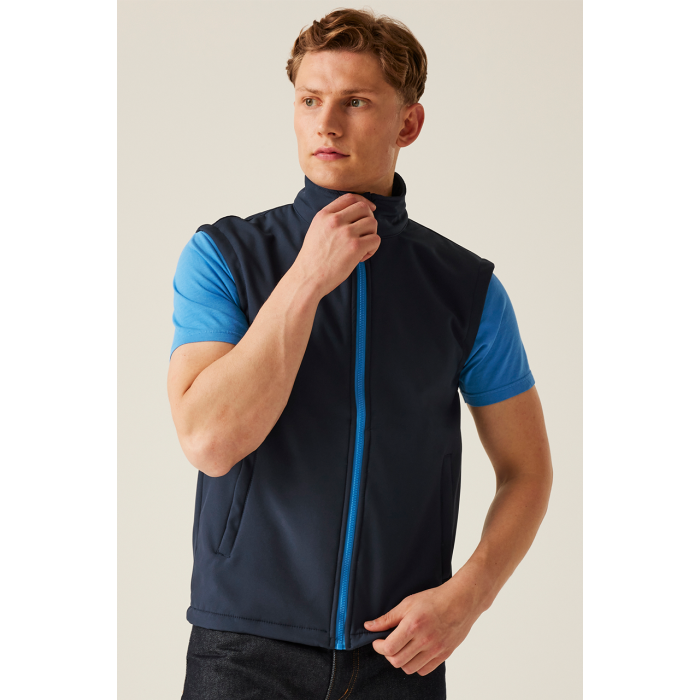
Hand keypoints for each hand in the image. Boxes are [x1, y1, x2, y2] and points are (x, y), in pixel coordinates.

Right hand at [294, 193, 380, 297]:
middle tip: (365, 234)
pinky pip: (375, 239)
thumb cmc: (313, 259)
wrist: (308, 277)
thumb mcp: (316, 230)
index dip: (364, 202)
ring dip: (371, 235)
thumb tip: (355, 215)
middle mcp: (335, 221)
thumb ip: (331, 220)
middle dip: (369, 219)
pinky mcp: (355, 247)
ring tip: (361, 248)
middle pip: (364, 208)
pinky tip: (361, 257)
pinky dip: (372, 248)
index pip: (350, 198)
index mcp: (324, 215)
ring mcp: (346, 233)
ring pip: (372, 223)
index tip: (370, 209)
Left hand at [363, 577, 480, 676]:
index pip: (389, 648)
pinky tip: (415, 653)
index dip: (378, 647)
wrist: (461, 602)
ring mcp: (435, 650)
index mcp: (413, 626)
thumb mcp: (407, 603)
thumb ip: (388, 618)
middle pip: (397, 661)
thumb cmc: (434, 599)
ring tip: (402, 648)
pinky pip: (424, 670)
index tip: (377, 641)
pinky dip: (416, 665)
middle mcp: (424, 640)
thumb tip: (369, 626)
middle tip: (388, 644)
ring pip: (409, 669)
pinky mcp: (444, 655)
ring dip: (401, 661)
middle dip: (388, 654)